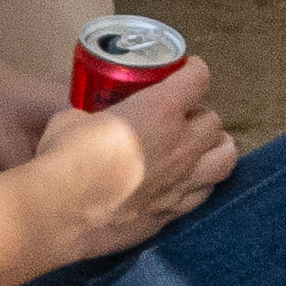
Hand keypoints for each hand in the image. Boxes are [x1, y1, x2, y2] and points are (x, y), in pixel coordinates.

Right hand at [8, 60, 233, 266]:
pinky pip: (202, 195)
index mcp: (160, 110)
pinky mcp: (170, 214)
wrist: (60, 213)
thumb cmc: (64, 158)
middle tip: (182, 118)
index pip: (199, 79)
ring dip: (214, 149)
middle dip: (200, 116)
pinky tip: (181, 183)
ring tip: (198, 149)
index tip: (186, 72)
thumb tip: (89, 123)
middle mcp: (181, 145)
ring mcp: (181, 183)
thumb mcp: (74, 118)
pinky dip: (198, 185)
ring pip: (225, 159)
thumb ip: (95, 116)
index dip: (193, 72)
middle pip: (214, 122)